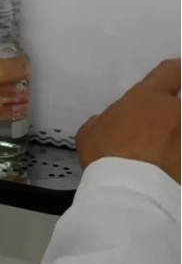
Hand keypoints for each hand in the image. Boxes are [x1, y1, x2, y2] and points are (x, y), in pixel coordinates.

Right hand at [76, 59, 180, 183]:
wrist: (130, 194)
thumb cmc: (105, 156)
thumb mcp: (91, 131)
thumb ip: (105, 121)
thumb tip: (109, 124)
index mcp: (147, 98)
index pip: (171, 72)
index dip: (177, 69)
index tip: (179, 71)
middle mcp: (174, 114)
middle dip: (178, 107)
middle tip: (171, 115)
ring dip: (178, 134)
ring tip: (172, 144)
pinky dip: (180, 159)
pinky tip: (175, 168)